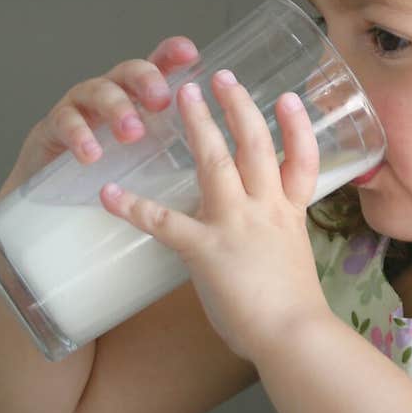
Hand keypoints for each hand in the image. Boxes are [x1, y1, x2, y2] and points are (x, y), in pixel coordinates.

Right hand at [0, 36, 199, 201]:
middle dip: (147, 81)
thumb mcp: (152, 154)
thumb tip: (216, 148)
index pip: (157, 65)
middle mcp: (111, 91)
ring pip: (99, 92)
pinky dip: (80, 136)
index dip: (172, 54)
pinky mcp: (54, 126)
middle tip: (161, 102)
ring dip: (118, 109)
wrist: (55, 191)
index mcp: (138, 96)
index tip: (189, 53)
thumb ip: (177, 142)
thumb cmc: (111, 168)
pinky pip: (66, 121)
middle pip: (129, 71)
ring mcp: (81, 105)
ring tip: (132, 133)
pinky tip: (92, 153)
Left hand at [98, 70, 328, 365]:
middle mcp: (266, 209)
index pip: (301, 160)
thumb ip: (273, 241)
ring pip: (216, 164)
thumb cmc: (295, 309)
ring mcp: (237, 225)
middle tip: (222, 77)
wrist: (294, 335)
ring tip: (183, 96)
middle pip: (255, 145)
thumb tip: (256, 244)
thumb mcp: (293, 260)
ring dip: (198, 126)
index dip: (296, 127)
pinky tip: (110, 194)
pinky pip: (165, 223)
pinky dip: (135, 207)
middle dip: (238, 107)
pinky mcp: (207, 251)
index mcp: (291, 213)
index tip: (289, 98)